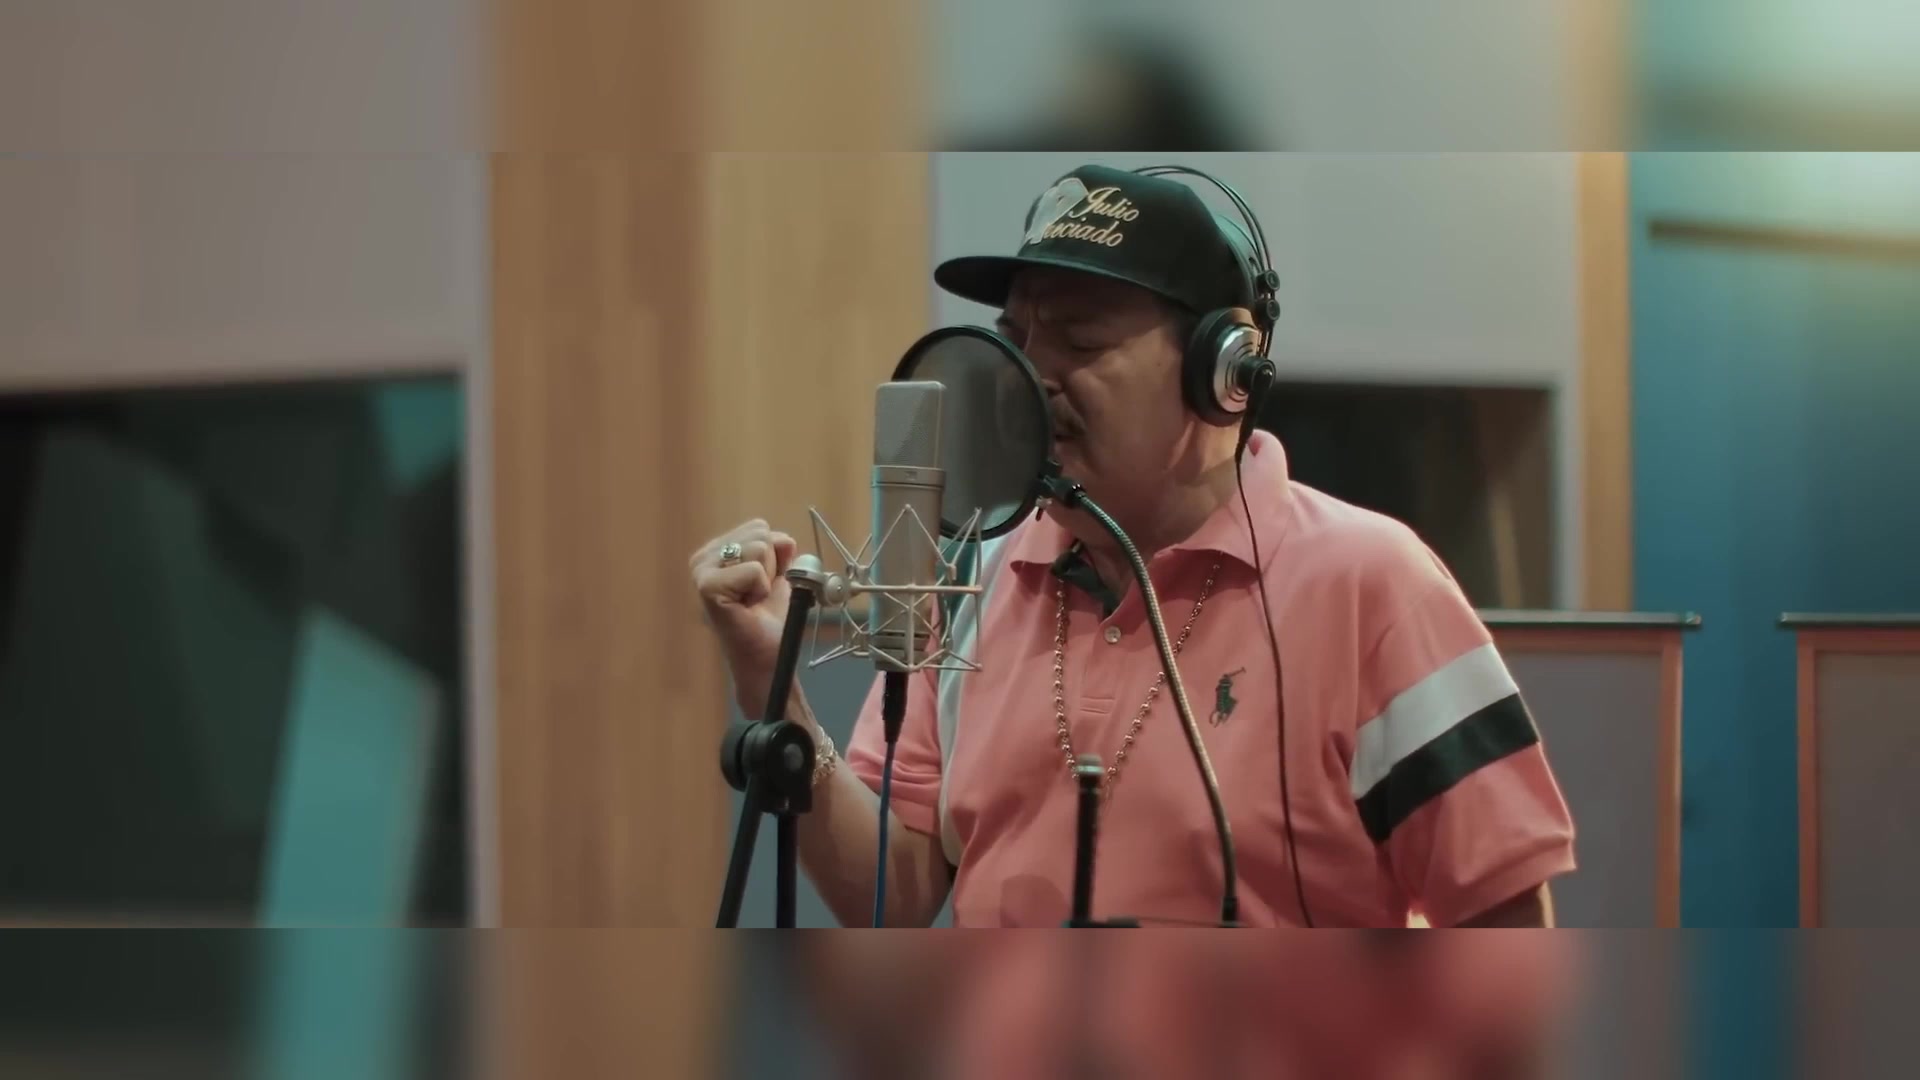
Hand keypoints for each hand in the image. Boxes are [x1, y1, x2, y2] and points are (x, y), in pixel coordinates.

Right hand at [690, 519, 799, 713]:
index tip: (762, 584)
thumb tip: (783, 539)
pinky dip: (761, 589)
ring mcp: (702, 571)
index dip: (774, 556)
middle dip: (771, 566)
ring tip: (752, 600)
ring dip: (767, 579)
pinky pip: (754, 570)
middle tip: (757, 595)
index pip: (759, 527)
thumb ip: (779, 550)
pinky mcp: (707, 586)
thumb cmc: (770, 618)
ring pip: (759, 548)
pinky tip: (748, 607)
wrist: (766, 655)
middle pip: (760, 533)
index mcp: (716, 549)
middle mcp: (703, 557)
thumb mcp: (779, 573)